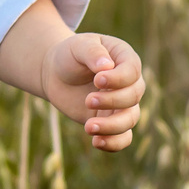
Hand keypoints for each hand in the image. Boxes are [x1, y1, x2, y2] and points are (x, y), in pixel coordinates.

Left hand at [41, 33, 144, 151]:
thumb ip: (92, 52)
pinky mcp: (111, 121)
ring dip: (112, 126)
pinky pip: (123, 138)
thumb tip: (106, 66)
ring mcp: (122, 104)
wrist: (56, 74)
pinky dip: (114, 143)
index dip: (118, 79)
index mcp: (125, 59)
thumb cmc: (70, 55)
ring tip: (88, 127)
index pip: (132, 71)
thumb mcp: (78, 46)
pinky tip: (96, 142)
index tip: (98, 80)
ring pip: (130, 120)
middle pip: (133, 97)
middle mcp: (129, 83)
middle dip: (112, 101)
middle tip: (88, 100)